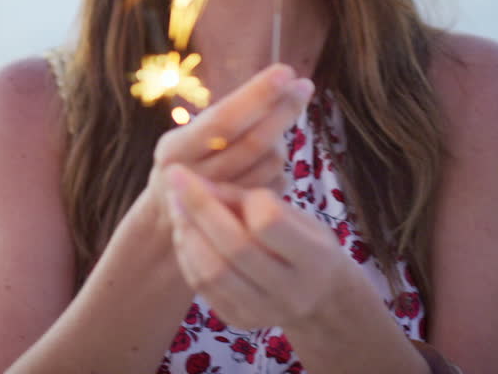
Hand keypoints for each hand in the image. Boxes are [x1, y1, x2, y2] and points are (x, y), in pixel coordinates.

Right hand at [147, 64, 312, 222]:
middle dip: (283, 111)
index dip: (257, 95)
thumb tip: (281, 83)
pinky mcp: (244, 218)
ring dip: (281, 140)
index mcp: (174, 150)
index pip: (222, 119)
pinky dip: (280, 167)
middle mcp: (194, 180)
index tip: (285, 72)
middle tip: (304, 86)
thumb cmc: (187, 162)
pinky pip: (278, 183)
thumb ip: (223, 117)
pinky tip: (267, 160)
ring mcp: (221, 203)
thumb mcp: (188, 138)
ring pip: (270, 163)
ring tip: (274, 128)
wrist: (172, 217)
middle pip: (253, 143)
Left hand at [163, 164, 345, 330]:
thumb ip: (250, 199)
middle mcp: (291, 291)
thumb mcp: (294, 214)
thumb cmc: (305, 242)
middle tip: (176, 179)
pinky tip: (184, 230)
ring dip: (187, 232)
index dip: (241, 197)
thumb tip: (198, 185)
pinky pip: (202, 286)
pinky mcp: (239, 320)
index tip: (220, 177)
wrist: (321, 297)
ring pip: (211, 272)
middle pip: (234, 248)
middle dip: (199, 207)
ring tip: (177, 204)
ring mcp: (264, 312)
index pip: (269, 223)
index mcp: (315, 257)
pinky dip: (187, 253)